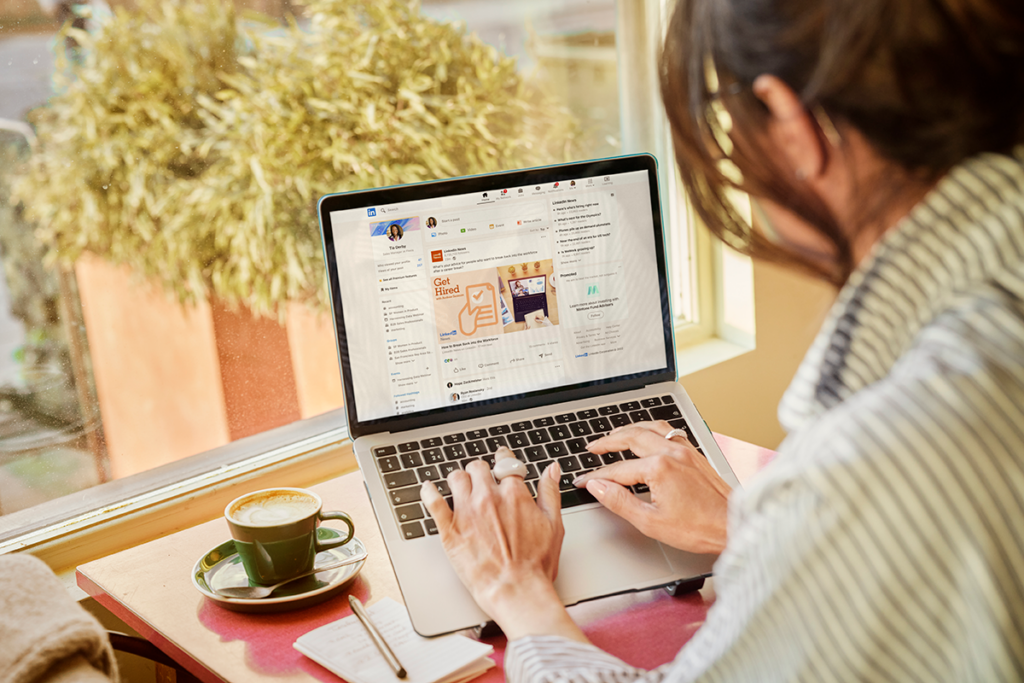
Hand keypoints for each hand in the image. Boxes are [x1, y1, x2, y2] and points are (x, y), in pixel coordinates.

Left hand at [422, 448, 586, 642]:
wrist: (516, 590)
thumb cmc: (536, 565)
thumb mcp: (553, 525)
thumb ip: (550, 492)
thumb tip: (552, 470)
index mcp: (514, 494)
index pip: (505, 462)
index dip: (503, 458)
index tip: (501, 458)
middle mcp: (488, 498)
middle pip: (478, 468)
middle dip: (480, 471)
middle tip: (481, 478)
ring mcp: (467, 512)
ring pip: (456, 478)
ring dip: (459, 479)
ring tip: (460, 485)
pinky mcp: (450, 530)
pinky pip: (433, 502)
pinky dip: (429, 492)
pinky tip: (429, 488)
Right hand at [576, 421, 731, 554]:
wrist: (732, 525)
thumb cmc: (699, 528)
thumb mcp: (650, 521)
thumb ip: (619, 501)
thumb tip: (597, 486)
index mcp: (659, 468)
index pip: (617, 470)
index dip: (596, 476)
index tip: (583, 481)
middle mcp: (671, 452)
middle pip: (630, 438)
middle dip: (607, 442)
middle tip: (593, 447)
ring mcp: (685, 449)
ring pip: (649, 428)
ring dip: (628, 429)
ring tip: (614, 435)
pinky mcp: (694, 452)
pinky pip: (667, 430)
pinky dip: (650, 429)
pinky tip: (647, 434)